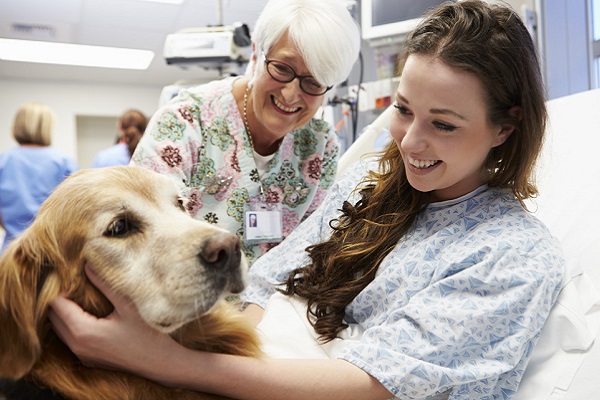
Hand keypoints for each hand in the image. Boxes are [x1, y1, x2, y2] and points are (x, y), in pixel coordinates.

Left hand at [48, 265, 177, 374]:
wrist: (161, 363)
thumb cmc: (148, 335)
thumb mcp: (127, 305)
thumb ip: (104, 284)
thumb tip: (88, 265)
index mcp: (83, 332)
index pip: (56, 305)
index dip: (62, 288)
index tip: (74, 277)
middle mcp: (77, 346)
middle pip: (54, 317)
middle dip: (61, 299)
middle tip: (77, 284)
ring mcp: (82, 355)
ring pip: (60, 329)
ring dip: (66, 313)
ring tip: (83, 297)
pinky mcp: (89, 359)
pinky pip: (71, 339)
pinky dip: (73, 325)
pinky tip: (90, 314)